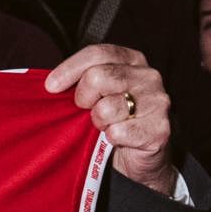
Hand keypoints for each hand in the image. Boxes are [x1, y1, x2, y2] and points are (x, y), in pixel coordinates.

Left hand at [46, 45, 176, 196]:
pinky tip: (117, 139)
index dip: (69, 69)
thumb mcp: (99, 94)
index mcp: (132, 60)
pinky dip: (111, 139)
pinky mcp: (160, 129)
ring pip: (107, 108)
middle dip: (83, 98)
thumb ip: (82, 81)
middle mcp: (148, 76)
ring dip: (98, 122)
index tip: (51, 86)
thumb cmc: (115, 121)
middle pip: (98, 77)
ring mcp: (157, 102)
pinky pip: (118, 132)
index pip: (97, 53)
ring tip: (105, 126)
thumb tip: (51, 84)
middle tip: (86, 110)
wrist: (140, 157)